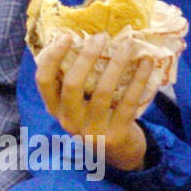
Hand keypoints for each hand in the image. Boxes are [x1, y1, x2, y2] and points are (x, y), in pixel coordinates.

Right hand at [35, 33, 156, 172]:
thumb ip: (76, 81)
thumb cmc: (98, 118)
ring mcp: (92, 132)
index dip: (52, 57)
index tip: (66, 36)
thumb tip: (86, 37)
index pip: (44, 81)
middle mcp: (69, 122)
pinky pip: (128, 101)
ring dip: (117, 63)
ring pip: (102, 91)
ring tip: (128, 44)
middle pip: (72, 84)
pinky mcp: (115, 135)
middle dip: (87, 57)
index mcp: (56, 110)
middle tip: (101, 37)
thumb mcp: (80, 105)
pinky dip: (139, 78)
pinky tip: (146, 62)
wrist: (120, 154)